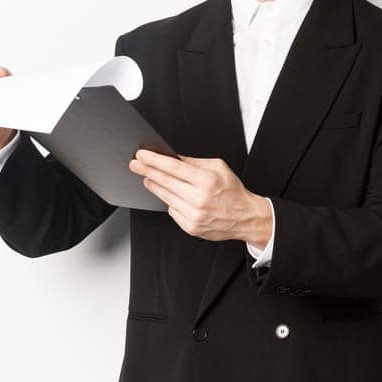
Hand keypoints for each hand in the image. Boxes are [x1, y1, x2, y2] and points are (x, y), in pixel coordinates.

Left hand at [128, 149, 271, 245]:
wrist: (246, 217)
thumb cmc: (233, 192)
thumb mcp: (220, 168)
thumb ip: (195, 162)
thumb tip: (173, 158)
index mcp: (208, 181)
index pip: (174, 167)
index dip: (154, 160)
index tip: (142, 155)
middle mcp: (199, 198)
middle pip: (165, 181)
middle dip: (147, 171)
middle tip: (135, 164)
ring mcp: (193, 214)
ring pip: (165, 196)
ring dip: (154, 185)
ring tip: (149, 178)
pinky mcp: (190, 226)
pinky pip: (172, 210)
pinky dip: (171, 202)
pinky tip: (176, 197)